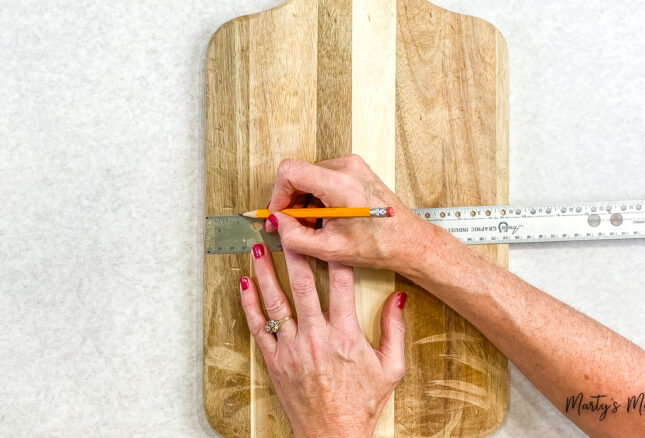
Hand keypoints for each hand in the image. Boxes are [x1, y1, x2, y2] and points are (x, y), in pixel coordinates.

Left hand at [239, 238, 406, 437]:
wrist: (332, 437)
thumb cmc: (361, 404)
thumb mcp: (390, 368)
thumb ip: (395, 330)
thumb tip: (397, 300)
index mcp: (345, 336)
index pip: (341, 285)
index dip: (336, 255)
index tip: (331, 235)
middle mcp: (316, 338)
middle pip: (302, 284)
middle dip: (295, 252)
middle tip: (287, 229)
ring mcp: (292, 349)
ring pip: (276, 301)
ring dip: (266, 271)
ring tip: (260, 247)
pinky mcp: (275, 360)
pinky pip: (258, 326)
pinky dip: (249, 303)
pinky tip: (245, 283)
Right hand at [264, 155, 430, 270]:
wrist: (407, 241)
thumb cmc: (378, 245)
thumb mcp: (329, 249)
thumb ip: (294, 236)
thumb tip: (276, 222)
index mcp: (340, 183)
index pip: (290, 171)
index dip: (278, 194)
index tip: (278, 214)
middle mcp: (346, 167)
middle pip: (299, 174)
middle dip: (291, 201)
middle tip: (294, 225)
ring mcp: (352, 165)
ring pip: (309, 176)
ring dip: (305, 200)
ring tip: (316, 225)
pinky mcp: (355, 168)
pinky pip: (323, 176)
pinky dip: (317, 196)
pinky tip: (326, 217)